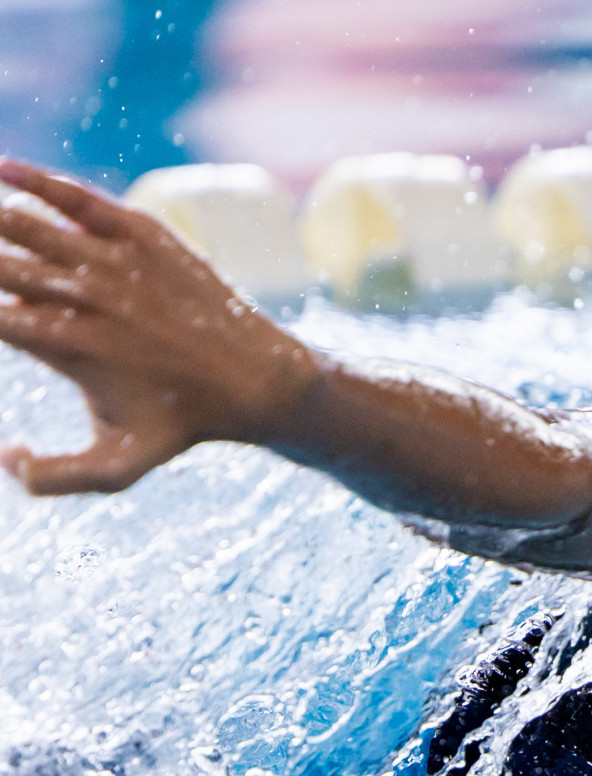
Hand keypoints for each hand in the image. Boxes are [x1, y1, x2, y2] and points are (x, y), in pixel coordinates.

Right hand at [0, 160, 316, 494]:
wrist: (254, 381)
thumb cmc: (181, 425)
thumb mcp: (118, 468)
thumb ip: (52, 479)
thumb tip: (3, 455)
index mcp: (61, 344)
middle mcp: (81, 296)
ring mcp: (111, 259)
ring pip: (23, 225)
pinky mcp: (140, 233)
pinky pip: (75, 197)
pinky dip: (32, 179)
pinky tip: (2, 169)